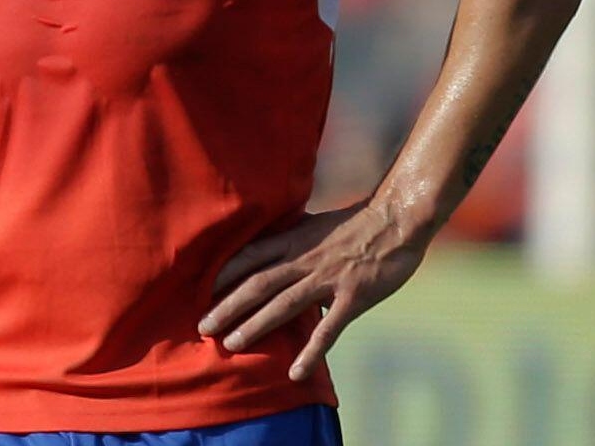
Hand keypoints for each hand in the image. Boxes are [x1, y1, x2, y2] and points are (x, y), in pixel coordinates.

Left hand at [198, 200, 431, 380]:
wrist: (395, 221)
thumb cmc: (353, 224)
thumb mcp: (312, 225)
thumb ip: (290, 240)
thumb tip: (268, 253)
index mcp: (293, 239)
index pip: (249, 256)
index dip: (223, 273)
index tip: (199, 289)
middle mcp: (304, 259)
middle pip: (257, 284)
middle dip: (227, 306)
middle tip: (202, 326)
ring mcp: (327, 279)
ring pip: (283, 306)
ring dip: (254, 327)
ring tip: (230, 345)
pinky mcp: (352, 298)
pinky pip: (328, 330)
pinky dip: (310, 352)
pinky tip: (295, 373)